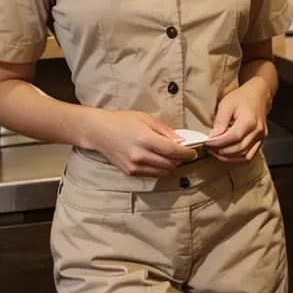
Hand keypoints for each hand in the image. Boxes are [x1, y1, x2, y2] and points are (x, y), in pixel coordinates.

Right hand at [82, 109, 196, 176]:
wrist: (99, 131)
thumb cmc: (122, 120)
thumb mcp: (145, 118)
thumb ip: (164, 130)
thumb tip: (180, 141)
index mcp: (145, 139)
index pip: (173, 151)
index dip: (187, 153)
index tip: (193, 152)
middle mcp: (141, 155)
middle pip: (170, 163)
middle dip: (181, 160)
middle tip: (184, 153)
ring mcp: (135, 166)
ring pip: (163, 171)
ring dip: (171, 165)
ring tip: (172, 156)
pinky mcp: (130, 172)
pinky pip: (152, 174)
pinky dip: (160, 169)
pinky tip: (159, 160)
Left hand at [206, 77, 270, 161]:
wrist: (258, 95)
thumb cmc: (242, 97)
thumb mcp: (226, 103)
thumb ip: (220, 120)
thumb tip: (213, 136)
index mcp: (249, 121)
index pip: (233, 137)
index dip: (219, 143)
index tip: (207, 143)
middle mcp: (257, 131)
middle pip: (239, 148)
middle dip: (221, 151)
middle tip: (209, 148)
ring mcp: (260, 137)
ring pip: (244, 155)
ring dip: (228, 156)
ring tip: (215, 151)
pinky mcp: (260, 140)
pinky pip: (249, 154)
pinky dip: (237, 157)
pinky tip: (227, 154)